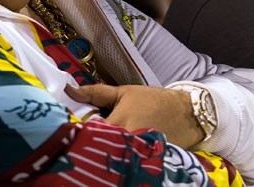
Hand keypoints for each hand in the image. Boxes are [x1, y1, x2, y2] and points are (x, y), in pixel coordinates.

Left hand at [65, 84, 205, 148]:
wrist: (187, 115)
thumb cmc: (153, 101)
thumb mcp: (123, 93)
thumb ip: (95, 93)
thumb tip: (69, 90)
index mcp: (119, 123)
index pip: (88, 132)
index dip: (77, 130)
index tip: (67, 126)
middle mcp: (127, 142)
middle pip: (97, 146)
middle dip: (86, 141)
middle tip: (76, 135)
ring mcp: (137, 155)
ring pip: (109, 155)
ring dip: (100, 149)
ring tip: (92, 142)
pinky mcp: (145, 163)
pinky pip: (124, 160)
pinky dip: (114, 155)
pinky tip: (108, 150)